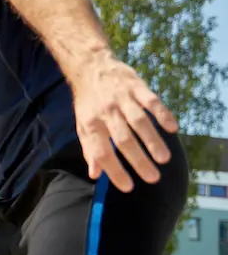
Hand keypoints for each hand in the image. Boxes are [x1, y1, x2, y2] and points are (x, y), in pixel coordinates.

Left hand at [72, 56, 177, 192]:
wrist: (91, 67)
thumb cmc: (88, 103)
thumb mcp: (82, 125)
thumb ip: (90, 149)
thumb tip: (95, 175)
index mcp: (90, 124)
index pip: (101, 152)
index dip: (114, 171)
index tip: (128, 187)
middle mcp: (105, 112)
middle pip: (123, 140)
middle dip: (138, 160)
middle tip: (153, 178)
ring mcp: (121, 98)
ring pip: (139, 122)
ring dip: (152, 141)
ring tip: (164, 159)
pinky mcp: (136, 86)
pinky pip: (151, 101)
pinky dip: (162, 114)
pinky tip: (172, 129)